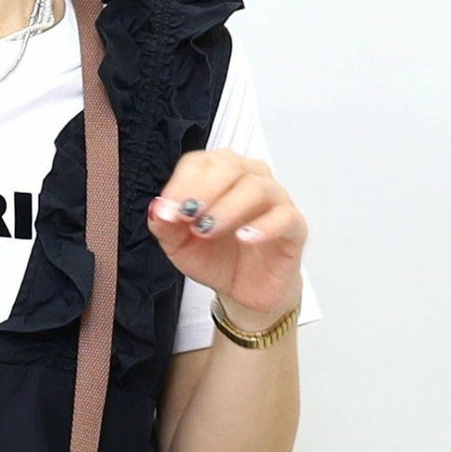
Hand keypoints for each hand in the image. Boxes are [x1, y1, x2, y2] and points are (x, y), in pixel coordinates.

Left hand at [147, 150, 306, 324]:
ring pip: (257, 188)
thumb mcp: (180, 246)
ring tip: (207, 230)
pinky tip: (244, 238)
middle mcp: (250, 179)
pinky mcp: (293, 226)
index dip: (182, 183)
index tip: (169, 210)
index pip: (202, 162)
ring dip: (228, 208)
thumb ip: (166, 227)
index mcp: (221, 177)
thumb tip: (157, 209)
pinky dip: (263, 226)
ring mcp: (275, 200)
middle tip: (187, 216)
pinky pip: (284, 217)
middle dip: (204, 190)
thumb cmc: (216, 258)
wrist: (244, 289)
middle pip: (230, 166)